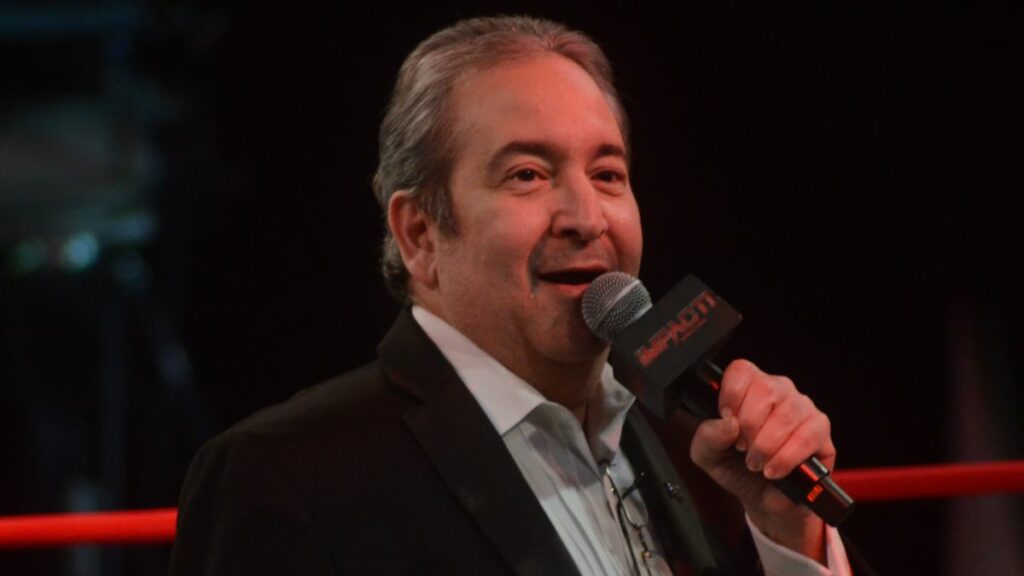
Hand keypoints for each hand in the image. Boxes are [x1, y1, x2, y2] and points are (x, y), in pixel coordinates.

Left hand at [689, 359, 833, 560]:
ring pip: (787, 413)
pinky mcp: (820, 429)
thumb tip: (728, 423)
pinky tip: (774, 470)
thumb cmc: (736, 468)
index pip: (742, 370)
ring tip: (756, 463)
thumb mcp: (708, 455)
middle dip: (749, 425)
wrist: (763, 500)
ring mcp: (802, 407)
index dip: (731, 395)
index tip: (727, 420)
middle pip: (765, 389)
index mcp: (748, 388)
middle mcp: (778, 390)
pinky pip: (808, 436)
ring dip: (766, 445)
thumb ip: (707, 436)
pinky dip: (787, 457)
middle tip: (742, 448)